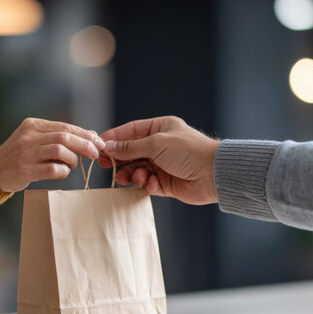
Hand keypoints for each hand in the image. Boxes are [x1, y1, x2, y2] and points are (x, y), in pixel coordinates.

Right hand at [0, 118, 105, 191]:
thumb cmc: (21, 155)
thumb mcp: (37, 139)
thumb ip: (61, 136)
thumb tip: (92, 134)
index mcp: (33, 125)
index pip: (65, 126)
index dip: (84, 134)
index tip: (98, 142)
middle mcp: (29, 136)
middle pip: (65, 137)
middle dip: (84, 145)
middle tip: (95, 154)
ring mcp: (26, 153)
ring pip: (60, 151)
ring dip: (73, 159)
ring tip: (72, 165)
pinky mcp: (26, 170)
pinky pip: (53, 169)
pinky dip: (63, 171)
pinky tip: (62, 172)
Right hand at [99, 116, 219, 204]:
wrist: (214, 174)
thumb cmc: (189, 152)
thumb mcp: (156, 144)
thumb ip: (130, 147)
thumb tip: (108, 147)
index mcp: (160, 129)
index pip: (130, 131)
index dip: (113, 139)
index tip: (98, 147)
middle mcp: (160, 146)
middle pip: (131, 152)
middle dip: (119, 160)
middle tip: (106, 166)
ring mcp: (162, 165)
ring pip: (137, 169)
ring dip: (132, 174)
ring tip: (129, 178)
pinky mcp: (166, 183)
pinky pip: (148, 184)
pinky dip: (147, 184)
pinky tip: (152, 183)